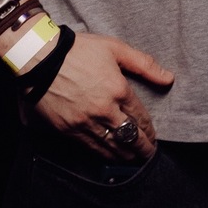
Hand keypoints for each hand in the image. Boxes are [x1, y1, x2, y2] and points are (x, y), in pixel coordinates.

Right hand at [29, 31, 174, 159]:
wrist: (38, 58)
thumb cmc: (77, 50)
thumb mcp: (114, 48)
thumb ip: (143, 64)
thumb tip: (169, 78)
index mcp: (119, 90)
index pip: (140, 117)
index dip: (149, 129)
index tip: (153, 134)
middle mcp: (105, 110)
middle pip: (130, 136)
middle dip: (143, 148)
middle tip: (149, 154)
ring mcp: (86, 122)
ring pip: (112, 146)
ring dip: (126, 155)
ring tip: (134, 159)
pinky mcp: (68, 129)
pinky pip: (91, 147)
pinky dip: (104, 154)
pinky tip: (110, 156)